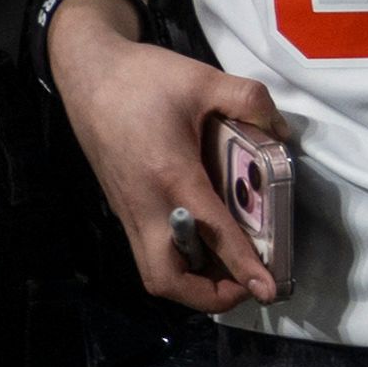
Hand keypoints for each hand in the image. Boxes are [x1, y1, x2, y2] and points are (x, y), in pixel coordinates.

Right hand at [52, 11, 289, 310]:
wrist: (86, 71)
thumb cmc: (142, 77)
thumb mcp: (203, 79)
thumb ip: (250, 101)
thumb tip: (282, 131)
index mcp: (170, 175)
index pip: (212, 233)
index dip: (243, 267)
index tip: (267, 291)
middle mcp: (145, 204)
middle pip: (167, 279)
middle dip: (207, 295)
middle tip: (244, 283)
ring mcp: (128, 209)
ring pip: (154, 271)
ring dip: (192, 282)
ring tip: (229, 267)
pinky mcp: (122, 205)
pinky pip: (149, 250)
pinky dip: (179, 260)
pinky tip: (205, 239)